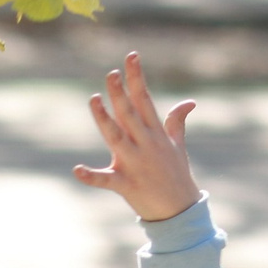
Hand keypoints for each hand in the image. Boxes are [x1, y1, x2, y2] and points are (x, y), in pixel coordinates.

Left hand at [75, 52, 199, 221]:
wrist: (180, 211)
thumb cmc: (176, 175)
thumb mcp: (178, 146)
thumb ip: (176, 122)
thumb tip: (189, 102)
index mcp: (156, 133)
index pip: (145, 99)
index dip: (137, 77)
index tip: (131, 56)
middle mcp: (146, 144)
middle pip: (129, 114)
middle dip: (120, 93)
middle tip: (110, 73)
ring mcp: (135, 164)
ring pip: (116, 137)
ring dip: (104, 119)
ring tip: (94, 99)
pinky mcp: (126, 185)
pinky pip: (106, 180)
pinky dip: (91, 176)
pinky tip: (77, 170)